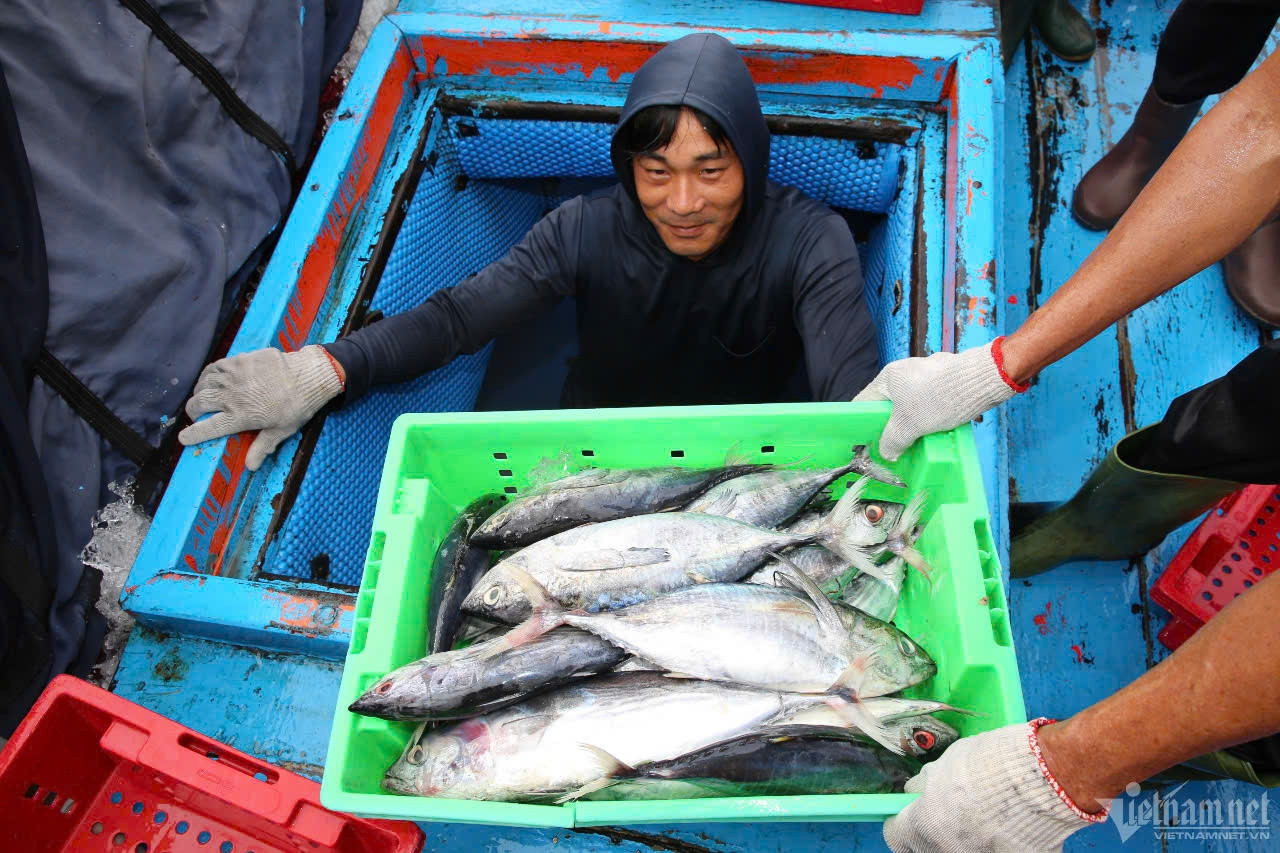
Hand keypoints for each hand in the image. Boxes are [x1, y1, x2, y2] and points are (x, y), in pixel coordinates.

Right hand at [179, 345, 343, 470]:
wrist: (307, 375)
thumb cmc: (297, 405)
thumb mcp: (281, 430)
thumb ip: (262, 447)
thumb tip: (250, 467)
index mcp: (240, 417)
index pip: (208, 428)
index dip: (192, 435)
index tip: (183, 438)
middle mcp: (231, 397)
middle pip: (199, 403)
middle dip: (193, 411)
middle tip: (197, 414)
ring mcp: (233, 376)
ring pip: (204, 384)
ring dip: (200, 392)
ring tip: (204, 396)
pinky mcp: (238, 360)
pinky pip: (214, 367)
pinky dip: (209, 375)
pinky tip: (212, 379)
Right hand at [854, 339, 1023, 460]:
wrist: (981, 380)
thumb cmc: (937, 399)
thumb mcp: (909, 426)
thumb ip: (892, 441)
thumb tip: (887, 453)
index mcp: (889, 377)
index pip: (865, 401)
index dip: (863, 422)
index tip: (868, 440)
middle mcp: (904, 370)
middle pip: (890, 403)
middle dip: (893, 425)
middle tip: (896, 444)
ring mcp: (927, 371)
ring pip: (912, 402)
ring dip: (915, 421)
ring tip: (920, 438)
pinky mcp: (946, 376)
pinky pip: (931, 398)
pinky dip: (932, 412)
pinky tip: (940, 426)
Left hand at [883, 720, 1104, 852]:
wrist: (1049, 775)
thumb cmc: (993, 761)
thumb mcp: (948, 763)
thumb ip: (929, 784)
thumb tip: (917, 792)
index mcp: (927, 825)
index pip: (897, 837)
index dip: (901, 823)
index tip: (907, 815)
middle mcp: (950, 851)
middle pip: (926, 851)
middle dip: (930, 835)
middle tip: (945, 816)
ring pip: (960, 852)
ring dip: (963, 841)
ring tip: (981, 819)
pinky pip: (995, 852)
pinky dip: (997, 844)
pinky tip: (1008, 827)